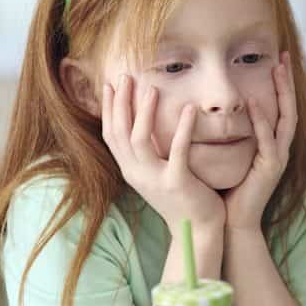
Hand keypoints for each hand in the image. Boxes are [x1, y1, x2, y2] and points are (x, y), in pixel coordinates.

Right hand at [102, 74, 224, 233]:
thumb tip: (145, 124)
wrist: (197, 230)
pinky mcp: (177, 183)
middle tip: (126, 75)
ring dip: (144, 111)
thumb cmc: (182, 197)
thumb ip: (149, 153)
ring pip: (140, 140)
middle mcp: (136, 174)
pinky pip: (177, 150)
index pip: (111, 135)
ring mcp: (154, 180)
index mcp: (130, 171)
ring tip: (152, 88)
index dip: (108, 109)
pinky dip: (182, 128)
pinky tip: (189, 108)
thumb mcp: (157, 174)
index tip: (111, 84)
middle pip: (120, 133)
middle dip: (121, 102)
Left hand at [223, 51, 297, 231]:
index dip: (280, 85)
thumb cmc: (226, 189)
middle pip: (289, 107)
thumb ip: (228, 133)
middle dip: (286, 82)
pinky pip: (268, 139)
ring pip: (285, 119)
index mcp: (271, 145)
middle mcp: (279, 148)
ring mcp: (278, 158)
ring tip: (276, 70)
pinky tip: (256, 102)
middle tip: (283, 57)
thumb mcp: (228, 154)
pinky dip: (262, 120)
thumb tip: (210, 109)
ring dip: (281, 93)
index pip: (279, 108)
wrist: (231, 221)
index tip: (276, 60)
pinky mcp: (270, 168)